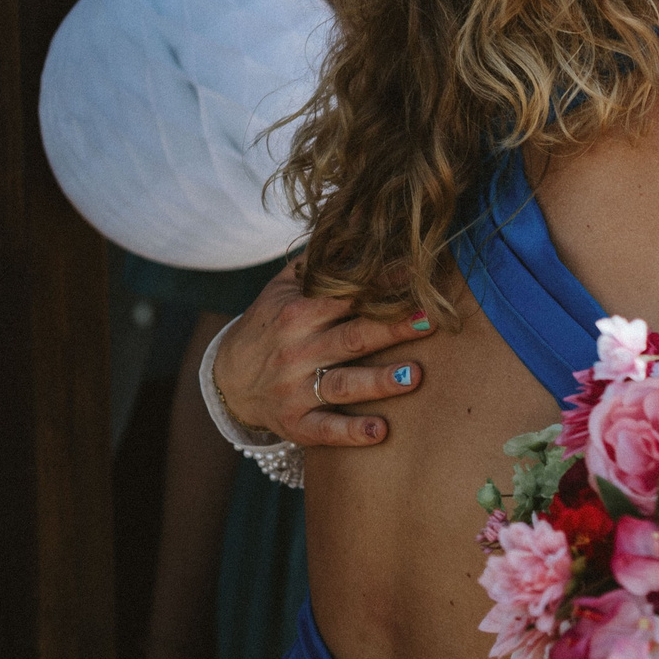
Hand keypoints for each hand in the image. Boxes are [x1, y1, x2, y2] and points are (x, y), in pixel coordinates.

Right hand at [215, 263, 425, 446]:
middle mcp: (298, 352)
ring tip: (414, 375)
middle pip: (353, 338)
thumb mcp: (282, 289)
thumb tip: (356, 224)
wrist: (227, 380)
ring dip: (380, 381)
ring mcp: (297, 390)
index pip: (345, 296)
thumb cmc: (269, 326)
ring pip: (344, 385)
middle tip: (431, 320)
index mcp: (299, 313)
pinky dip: (351, 433)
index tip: (417, 277)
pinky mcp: (296, 424)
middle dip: (393, 329)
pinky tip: (380, 433)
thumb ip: (318, 263)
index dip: (381, 286)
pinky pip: (326, 430)